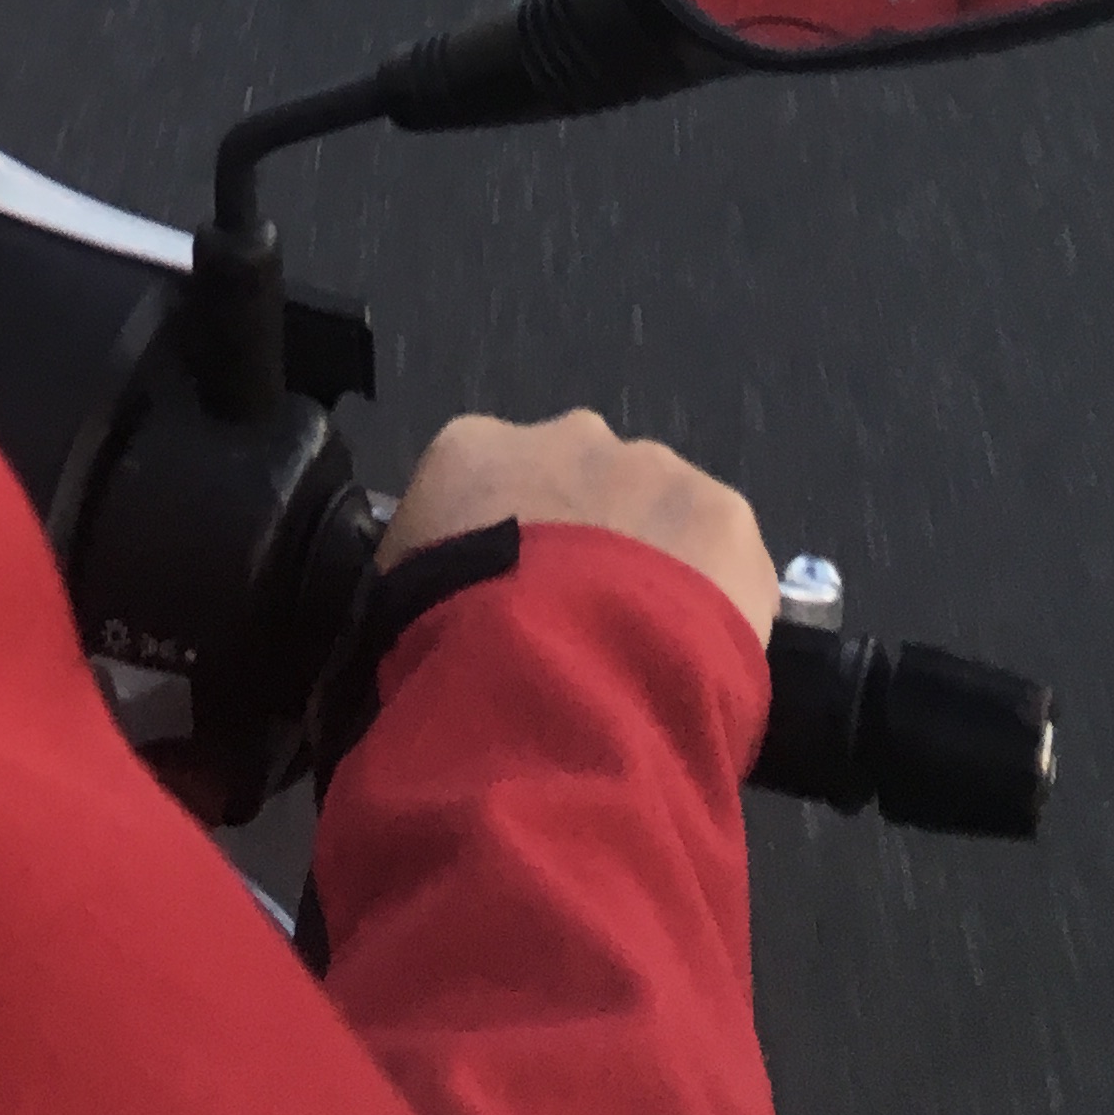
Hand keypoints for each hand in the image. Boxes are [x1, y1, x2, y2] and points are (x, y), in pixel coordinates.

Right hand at [382, 409, 780, 644]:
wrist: (547, 679)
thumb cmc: (446, 648)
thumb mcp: (388, 615)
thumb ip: (422, 589)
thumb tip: (435, 621)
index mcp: (471, 449)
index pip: (481, 484)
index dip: (495, 547)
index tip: (501, 605)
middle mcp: (567, 435)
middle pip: (579, 485)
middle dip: (581, 544)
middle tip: (575, 628)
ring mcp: (654, 468)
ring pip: (657, 516)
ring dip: (651, 567)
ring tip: (637, 653)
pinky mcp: (725, 515)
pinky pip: (723, 562)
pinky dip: (714, 603)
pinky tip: (692, 662)